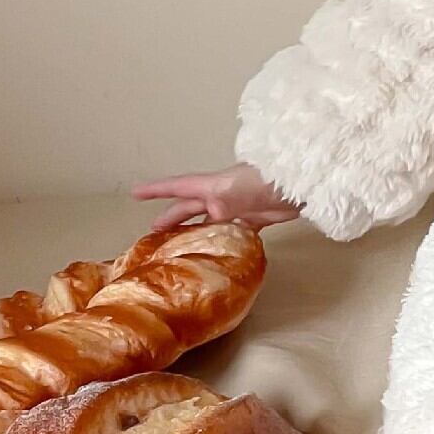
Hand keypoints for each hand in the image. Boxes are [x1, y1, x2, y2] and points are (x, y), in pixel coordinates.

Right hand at [130, 161, 303, 231]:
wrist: (299, 184)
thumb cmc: (265, 181)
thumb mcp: (235, 190)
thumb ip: (219, 204)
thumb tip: (209, 218)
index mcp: (211, 186)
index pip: (177, 187)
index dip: (156, 190)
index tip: (135, 193)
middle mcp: (220, 195)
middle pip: (190, 208)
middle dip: (171, 218)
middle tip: (152, 235)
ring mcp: (237, 206)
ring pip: (209, 221)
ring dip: (195, 232)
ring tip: (180, 247)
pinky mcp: (255, 218)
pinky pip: (233, 231)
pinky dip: (224, 241)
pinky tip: (219, 252)